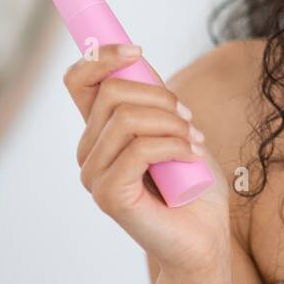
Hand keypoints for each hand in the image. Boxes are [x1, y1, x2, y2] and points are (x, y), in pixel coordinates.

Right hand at [67, 43, 230, 277]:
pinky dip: (174, 146)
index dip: (101, 56)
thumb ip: (153, 98)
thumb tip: (135, 55)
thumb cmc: (193, 182)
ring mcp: (94, 175)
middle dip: (159, 96)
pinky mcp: (109, 196)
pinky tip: (191, 156)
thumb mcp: (177, 127)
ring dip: (172, 123)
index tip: (136, 49)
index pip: (78, 80)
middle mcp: (89, 151)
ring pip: (127, 119)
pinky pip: (139, 150)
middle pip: (110, 93)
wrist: (205, 235)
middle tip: (188, 119)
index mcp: (100, 131)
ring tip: (194, 142)